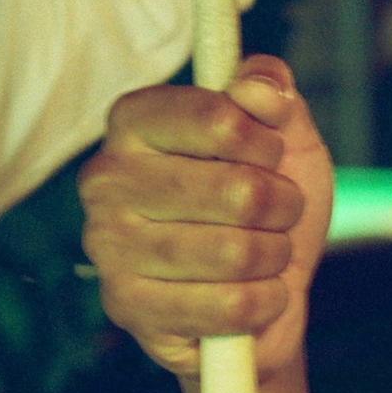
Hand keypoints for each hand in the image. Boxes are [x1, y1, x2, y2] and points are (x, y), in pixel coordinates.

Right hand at [78, 56, 334, 382]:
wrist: (261, 293)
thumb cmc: (264, 205)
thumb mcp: (284, 140)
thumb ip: (274, 94)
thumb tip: (259, 84)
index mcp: (134, 121)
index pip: (219, 119)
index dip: (267, 144)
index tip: (270, 155)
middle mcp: (106, 177)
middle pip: (238, 191)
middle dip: (282, 207)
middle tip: (279, 213)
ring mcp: (108, 245)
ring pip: (237, 252)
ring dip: (275, 256)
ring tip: (266, 254)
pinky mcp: (126, 308)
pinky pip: (229, 306)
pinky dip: (264, 302)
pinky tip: (255, 295)